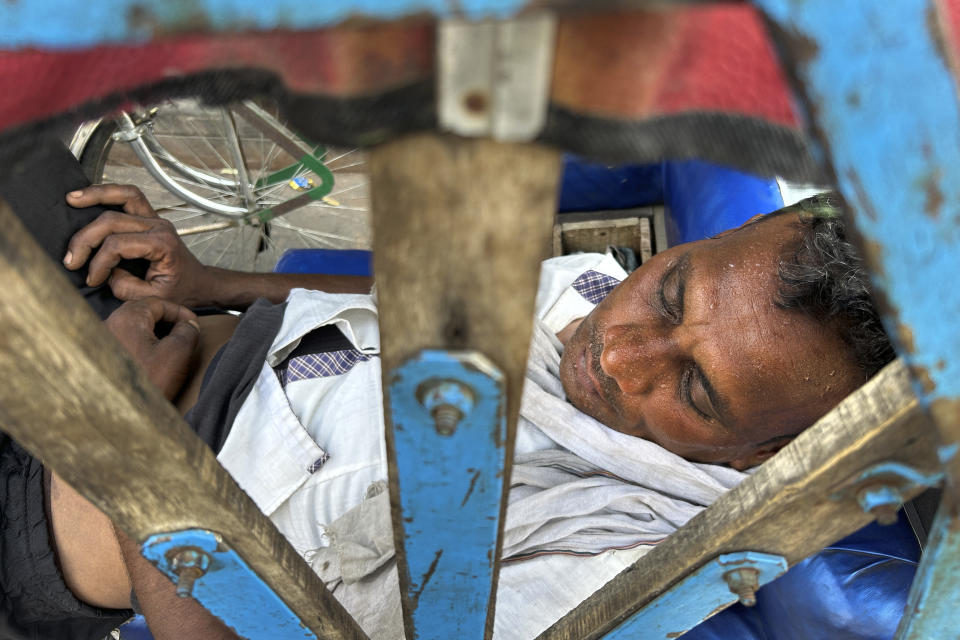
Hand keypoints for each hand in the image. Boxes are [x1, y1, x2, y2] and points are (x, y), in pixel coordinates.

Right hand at [63, 184, 212, 305]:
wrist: (198, 283)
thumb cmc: (180, 291)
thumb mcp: (154, 298)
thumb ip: (127, 287)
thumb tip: (105, 273)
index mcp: (163, 245)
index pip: (119, 245)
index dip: (99, 263)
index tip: (92, 280)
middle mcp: (159, 226)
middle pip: (113, 221)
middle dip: (86, 239)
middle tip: (70, 260)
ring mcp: (155, 218)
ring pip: (125, 195)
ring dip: (96, 195)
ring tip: (71, 199)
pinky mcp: (149, 217)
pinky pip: (129, 196)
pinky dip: (108, 193)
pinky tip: (88, 196)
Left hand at [104, 297, 199, 399]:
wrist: (121, 415)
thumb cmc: (147, 384)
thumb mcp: (178, 353)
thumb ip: (188, 331)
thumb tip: (188, 325)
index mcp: (127, 318)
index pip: (158, 303)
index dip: (180, 312)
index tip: (194, 324)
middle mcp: (109, 325)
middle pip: (143, 314)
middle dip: (167, 322)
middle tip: (184, 334)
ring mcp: (101, 342)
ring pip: (134, 329)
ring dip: (155, 335)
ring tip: (172, 349)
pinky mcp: (101, 359)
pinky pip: (125, 343)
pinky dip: (142, 346)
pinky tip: (153, 362)